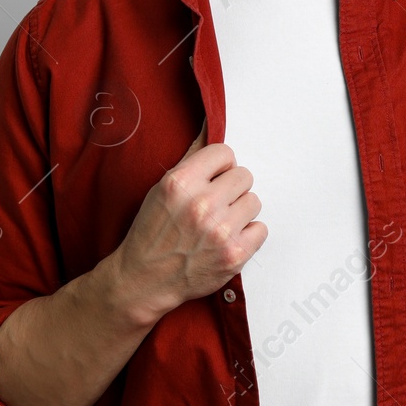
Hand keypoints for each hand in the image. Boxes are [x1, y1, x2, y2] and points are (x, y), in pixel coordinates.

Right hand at [110, 120, 266, 323]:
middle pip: (244, 175)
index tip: (213, 178)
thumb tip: (210, 125)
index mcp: (181, 182)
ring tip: (220, 223)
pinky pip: (261, 229)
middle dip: (232, 189)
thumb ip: (191, 159)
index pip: (225, 153)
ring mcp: (220, 231)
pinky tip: (228, 239)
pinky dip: (249, 235)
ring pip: (254, 201)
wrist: (144, 279)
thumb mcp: (162, 188)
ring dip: (241, 211)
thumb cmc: (152, 232)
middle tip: (216, 204)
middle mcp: (202, 204)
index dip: (220, 166)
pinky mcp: (234, 255)